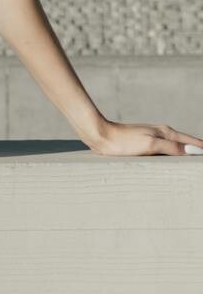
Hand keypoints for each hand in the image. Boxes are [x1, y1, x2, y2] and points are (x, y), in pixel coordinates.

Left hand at [85, 119, 202, 156]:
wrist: (101, 136)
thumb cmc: (123, 141)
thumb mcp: (149, 145)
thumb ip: (171, 147)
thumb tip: (192, 151)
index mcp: (166, 133)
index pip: (191, 142)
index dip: (201, 149)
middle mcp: (161, 134)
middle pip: (185, 143)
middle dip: (196, 151)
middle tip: (201, 160)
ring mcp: (152, 138)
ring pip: (175, 147)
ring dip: (184, 153)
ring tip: (192, 161)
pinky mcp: (144, 144)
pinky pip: (164, 151)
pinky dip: (172, 156)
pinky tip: (171, 161)